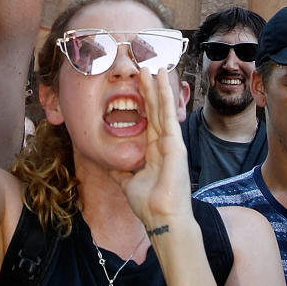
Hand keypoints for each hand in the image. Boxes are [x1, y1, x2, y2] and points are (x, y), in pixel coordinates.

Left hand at [112, 67, 191, 233]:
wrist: (161, 218)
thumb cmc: (148, 204)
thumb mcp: (128, 182)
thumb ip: (121, 170)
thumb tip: (111, 165)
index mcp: (153, 150)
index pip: (147, 119)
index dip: (143, 101)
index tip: (137, 84)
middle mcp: (163, 143)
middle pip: (154, 109)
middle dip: (149, 88)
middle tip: (144, 68)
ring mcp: (171, 141)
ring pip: (162, 107)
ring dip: (157, 86)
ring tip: (153, 67)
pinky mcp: (175, 143)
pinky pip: (167, 114)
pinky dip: (164, 95)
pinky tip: (162, 79)